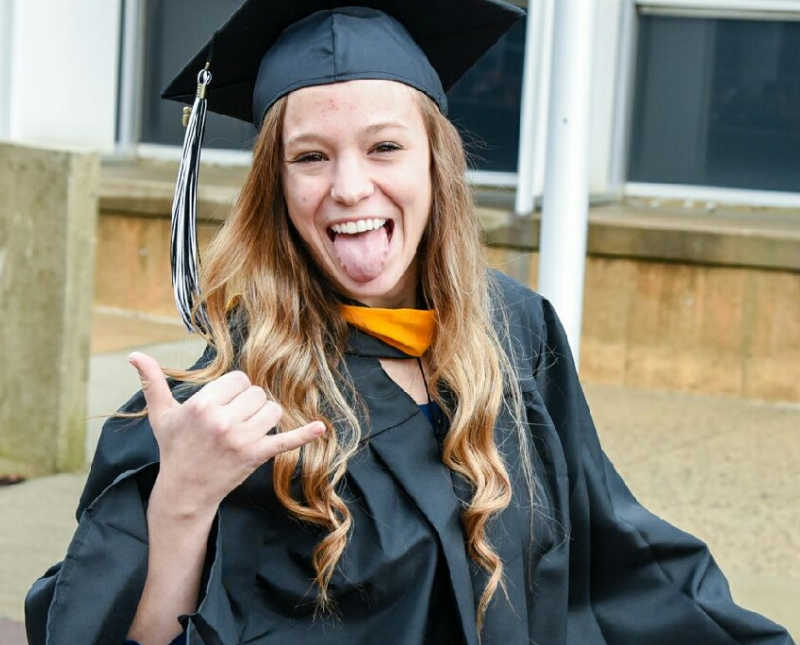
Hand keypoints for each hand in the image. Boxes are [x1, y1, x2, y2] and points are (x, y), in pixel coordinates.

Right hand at [128, 352, 324, 515]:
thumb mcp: (161, 415)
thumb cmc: (174, 448)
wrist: (184, 491)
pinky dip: (304, 434)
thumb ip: (151, 382)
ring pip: (272, 409)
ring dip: (264, 416)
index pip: (239, 379)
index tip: (223, 405)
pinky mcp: (256, 455)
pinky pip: (285, 440)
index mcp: (202, 405)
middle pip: (257, 392)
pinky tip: (320, 428)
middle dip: (248, 404)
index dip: (234, 390)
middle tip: (232, 422)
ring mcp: (241, 439)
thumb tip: (134, 355)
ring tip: (247, 429)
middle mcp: (222, 420)